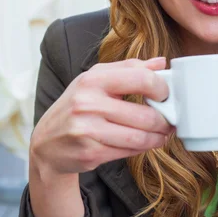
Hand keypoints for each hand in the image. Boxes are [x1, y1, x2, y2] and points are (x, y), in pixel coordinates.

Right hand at [30, 58, 173, 177]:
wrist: (47, 142)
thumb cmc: (77, 106)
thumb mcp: (97, 79)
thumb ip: (130, 68)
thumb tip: (162, 63)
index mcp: (93, 79)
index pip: (141, 78)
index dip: (162, 88)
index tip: (167, 94)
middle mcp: (88, 104)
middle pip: (145, 115)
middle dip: (165, 120)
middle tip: (171, 120)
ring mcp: (88, 130)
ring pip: (139, 137)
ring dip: (158, 137)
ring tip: (163, 133)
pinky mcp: (90, 153)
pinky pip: (128, 151)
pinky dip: (143, 148)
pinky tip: (146, 143)